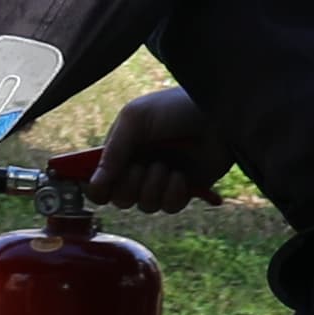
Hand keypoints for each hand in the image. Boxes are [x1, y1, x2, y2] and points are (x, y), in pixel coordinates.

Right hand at [83, 89, 225, 208]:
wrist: (219, 114)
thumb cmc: (176, 108)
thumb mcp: (136, 119)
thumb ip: (113, 151)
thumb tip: (94, 184)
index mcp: (122, 149)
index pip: (98, 180)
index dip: (96, 187)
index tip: (100, 186)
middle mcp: (138, 167)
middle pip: (118, 199)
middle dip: (129, 186)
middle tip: (142, 167)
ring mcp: (161, 180)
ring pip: (144, 205)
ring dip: (154, 187)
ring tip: (167, 166)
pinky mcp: (184, 190)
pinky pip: (168, 207)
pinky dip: (174, 193)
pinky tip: (182, 176)